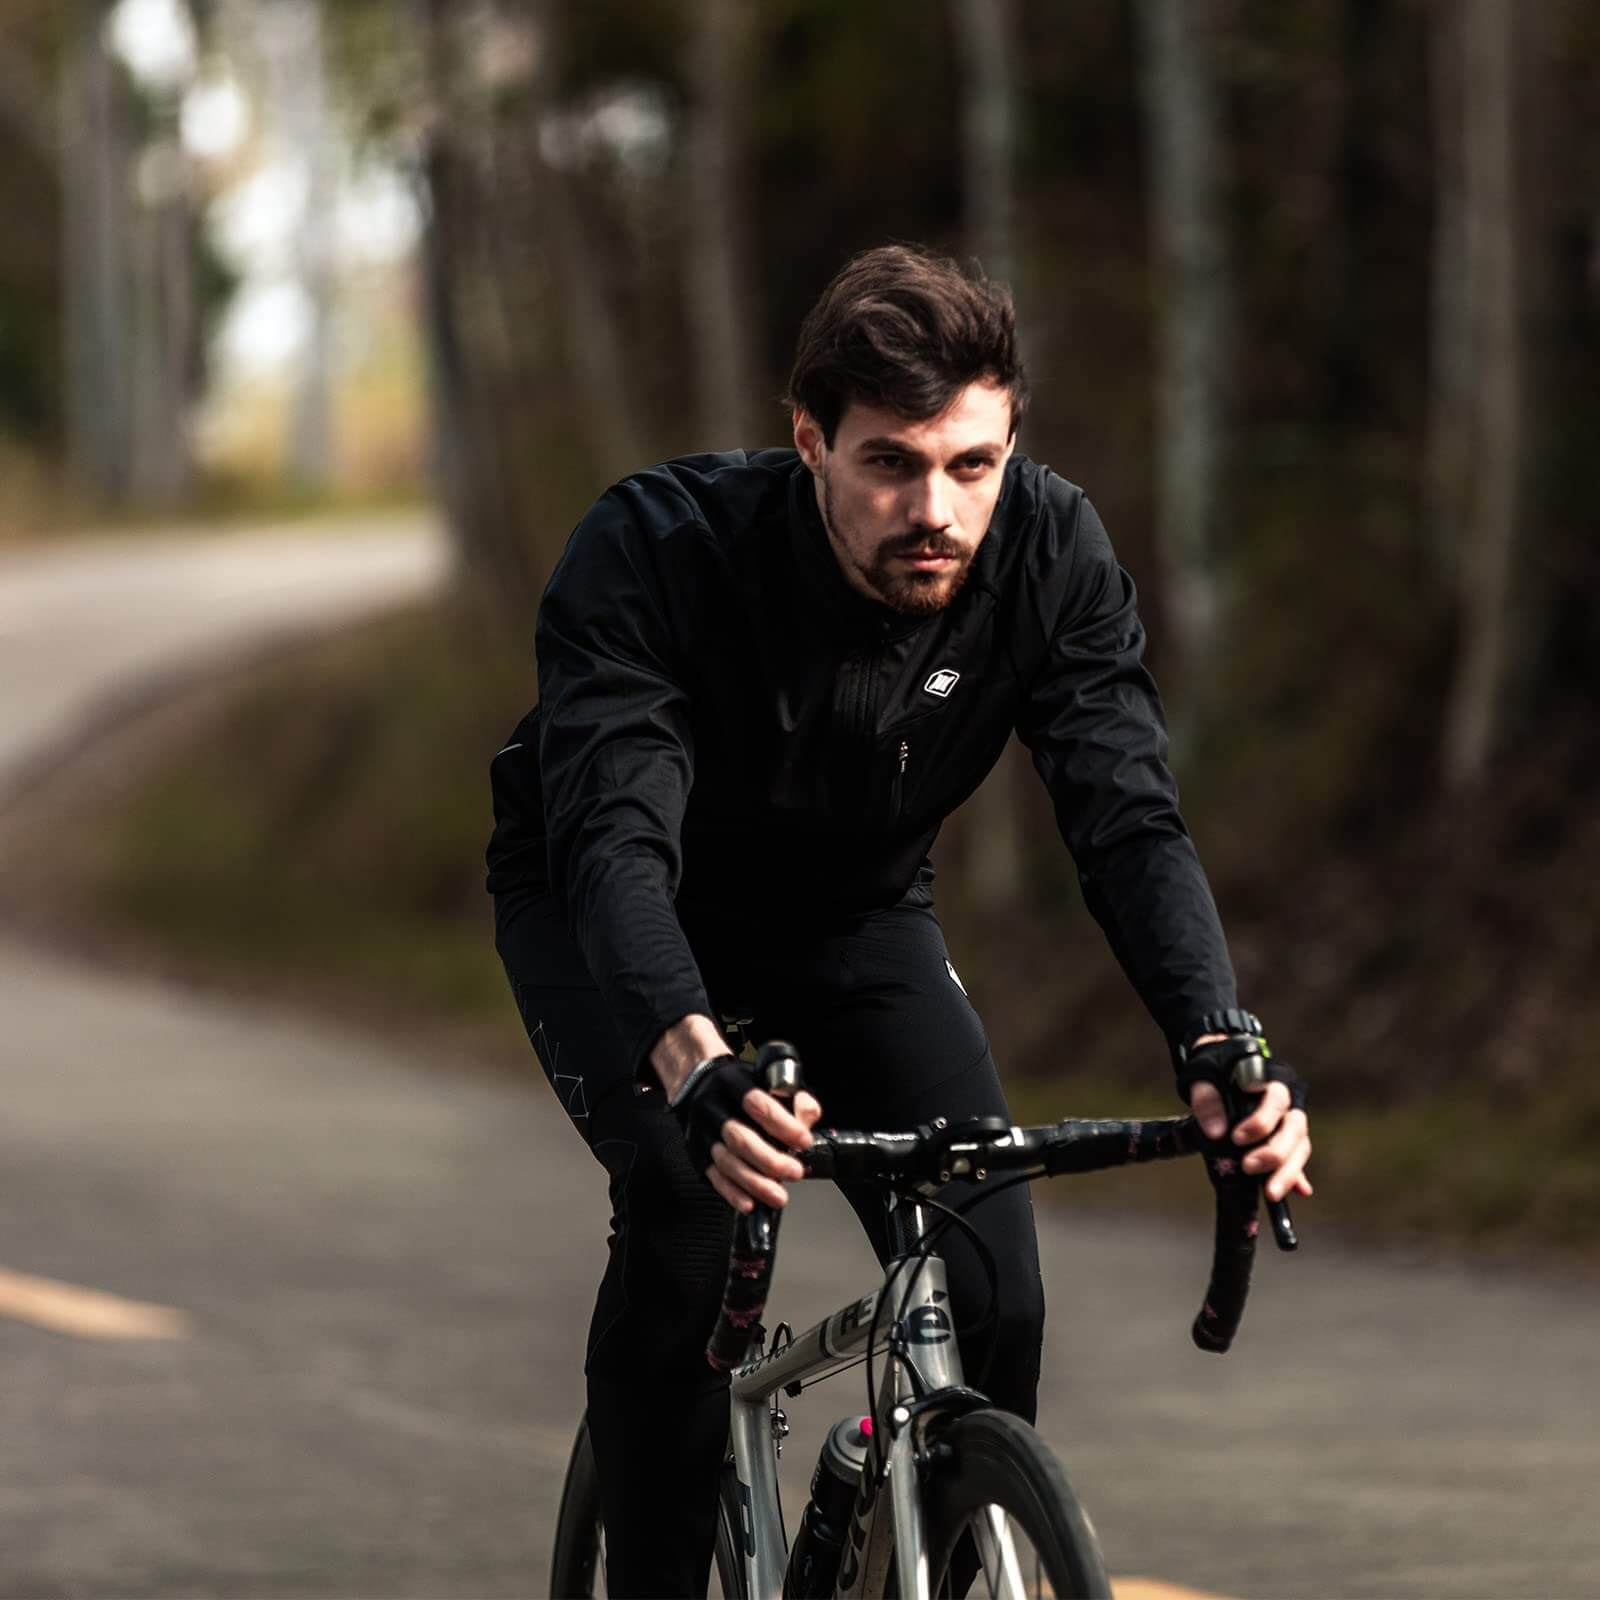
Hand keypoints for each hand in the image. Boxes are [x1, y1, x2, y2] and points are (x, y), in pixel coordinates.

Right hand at [667, 1051, 822, 1212]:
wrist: (697, 1083)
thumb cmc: (742, 1086)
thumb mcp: (769, 1079)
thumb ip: (795, 1098)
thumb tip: (807, 1120)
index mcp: (732, 1083)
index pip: (757, 1103)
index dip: (782, 1124)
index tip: (803, 1140)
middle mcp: (712, 1107)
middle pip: (739, 1138)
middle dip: (770, 1160)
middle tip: (795, 1172)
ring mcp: (702, 1132)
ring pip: (726, 1162)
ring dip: (754, 1183)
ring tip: (778, 1195)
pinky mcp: (697, 1153)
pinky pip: (714, 1177)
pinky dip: (732, 1193)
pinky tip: (750, 1203)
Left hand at [1188, 1077, 1312, 1203]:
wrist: (1222, 1072)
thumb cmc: (1217, 1072)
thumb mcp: (1205, 1077)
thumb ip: (1207, 1100)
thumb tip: (1216, 1132)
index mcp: (1271, 1082)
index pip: (1276, 1100)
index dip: (1261, 1121)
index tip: (1236, 1138)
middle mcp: (1288, 1104)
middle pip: (1294, 1128)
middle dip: (1275, 1153)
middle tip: (1249, 1167)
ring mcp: (1289, 1124)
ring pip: (1300, 1147)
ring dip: (1288, 1172)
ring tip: (1271, 1193)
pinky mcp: (1286, 1142)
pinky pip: (1297, 1160)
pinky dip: (1298, 1177)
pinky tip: (1299, 1191)